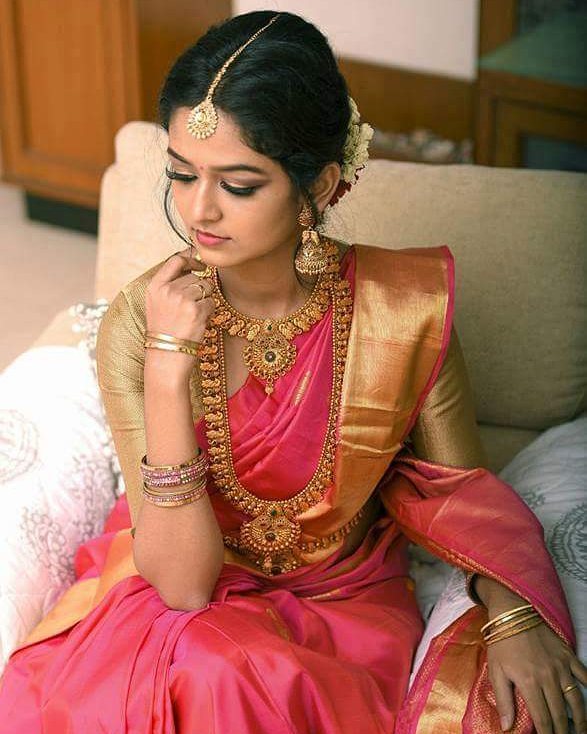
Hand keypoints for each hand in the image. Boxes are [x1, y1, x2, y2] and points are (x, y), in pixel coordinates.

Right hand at [144, 248, 213, 373]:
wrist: (166, 357)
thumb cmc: (164, 332)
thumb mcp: (157, 304)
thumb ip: (170, 284)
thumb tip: (193, 266)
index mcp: (155, 287)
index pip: (175, 260)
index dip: (190, 260)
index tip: (199, 265)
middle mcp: (167, 290)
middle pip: (195, 276)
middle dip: (199, 289)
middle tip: (191, 307)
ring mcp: (182, 299)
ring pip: (206, 287)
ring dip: (205, 299)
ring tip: (193, 315)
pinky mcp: (196, 310)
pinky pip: (211, 302)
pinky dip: (209, 311)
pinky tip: (198, 322)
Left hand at [485, 600, 586, 732]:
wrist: (513, 613)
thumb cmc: (502, 643)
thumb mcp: (496, 671)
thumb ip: (503, 700)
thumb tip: (507, 727)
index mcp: (529, 683)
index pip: (543, 718)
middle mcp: (548, 678)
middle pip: (561, 713)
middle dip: (564, 731)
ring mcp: (560, 667)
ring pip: (576, 700)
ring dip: (581, 719)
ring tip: (581, 731)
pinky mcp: (567, 656)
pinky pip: (583, 675)